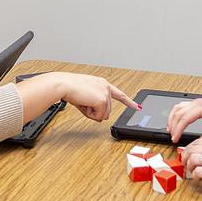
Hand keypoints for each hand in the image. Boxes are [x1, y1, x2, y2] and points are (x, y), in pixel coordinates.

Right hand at [17, 72, 136, 122]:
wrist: (63, 85)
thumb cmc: (69, 88)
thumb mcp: (85, 96)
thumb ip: (94, 104)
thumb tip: (102, 117)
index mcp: (102, 83)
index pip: (119, 94)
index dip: (129, 102)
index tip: (138, 107)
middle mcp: (106, 86)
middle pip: (107, 110)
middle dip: (95, 111)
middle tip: (83, 103)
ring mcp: (105, 93)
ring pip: (104, 114)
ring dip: (92, 113)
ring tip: (82, 102)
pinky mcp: (102, 100)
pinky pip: (99, 116)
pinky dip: (90, 114)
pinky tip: (84, 104)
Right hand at [167, 96, 201, 142]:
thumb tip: (197, 144)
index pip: (185, 118)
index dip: (178, 129)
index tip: (175, 138)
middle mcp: (197, 102)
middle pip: (178, 113)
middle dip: (173, 126)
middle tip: (172, 137)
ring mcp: (195, 102)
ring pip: (177, 108)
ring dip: (172, 119)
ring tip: (170, 130)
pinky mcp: (195, 103)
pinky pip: (180, 107)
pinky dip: (175, 114)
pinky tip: (174, 121)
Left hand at [181, 137, 201, 187]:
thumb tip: (201, 151)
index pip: (197, 141)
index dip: (189, 148)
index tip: (187, 153)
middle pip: (192, 149)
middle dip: (185, 157)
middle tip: (185, 162)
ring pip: (192, 159)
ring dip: (189, 166)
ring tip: (192, 170)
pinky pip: (198, 171)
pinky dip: (195, 175)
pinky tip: (198, 177)